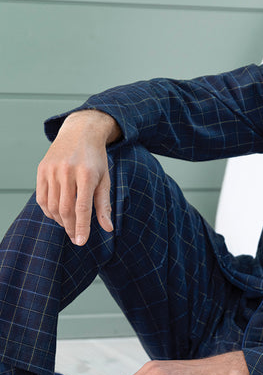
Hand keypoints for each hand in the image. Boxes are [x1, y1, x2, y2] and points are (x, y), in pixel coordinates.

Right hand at [36, 110, 120, 244]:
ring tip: (69, 225)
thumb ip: (104, 204)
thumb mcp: (105, 179)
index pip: (82, 207)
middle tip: (75, 237)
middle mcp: (67, 171)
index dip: (81, 227)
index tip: (81, 242)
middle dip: (70, 227)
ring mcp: (52, 170)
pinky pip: (41, 198)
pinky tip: (57, 215)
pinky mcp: (42, 169)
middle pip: (66, 209)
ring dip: (60, 220)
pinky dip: (48, 211)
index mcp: (87, 174)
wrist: (80, 132)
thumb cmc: (96, 159)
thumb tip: (108, 228)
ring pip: (52, 206)